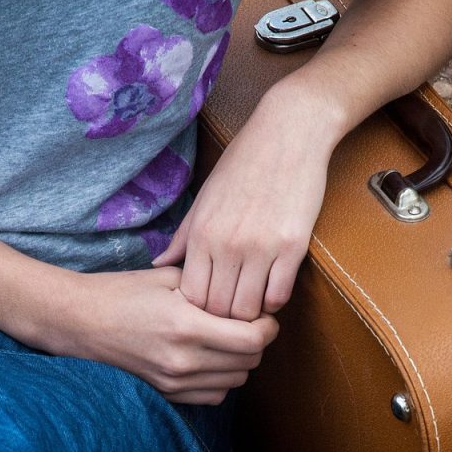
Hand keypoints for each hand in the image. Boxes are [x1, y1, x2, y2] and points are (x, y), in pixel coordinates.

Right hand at [13, 266, 278, 404]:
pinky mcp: (167, 395)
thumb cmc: (122, 293)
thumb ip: (212, 286)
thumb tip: (249, 294)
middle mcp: (183, 361)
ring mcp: (174, 382)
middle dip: (256, 342)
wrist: (78, 322)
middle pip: (250, 362)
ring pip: (236, 381)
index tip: (263, 315)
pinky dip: (221, 379)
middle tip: (247, 323)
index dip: (267, 326)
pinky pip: (214, 396)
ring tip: (226, 339)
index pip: (253, 339)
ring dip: (239, 362)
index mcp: (185, 326)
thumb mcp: (168, 277)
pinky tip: (208, 358)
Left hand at [152, 83, 342, 320]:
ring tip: (252, 303)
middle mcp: (227, 244)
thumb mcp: (205, 198)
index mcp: (202, 233)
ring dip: (250, 313)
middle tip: (231, 312)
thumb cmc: (243, 164)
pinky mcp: (293, 246)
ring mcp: (261, 247)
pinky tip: (272, 287)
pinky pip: (279, 294)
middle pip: (219, 309)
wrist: (288, 134)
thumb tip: (159, 263)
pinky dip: (274, 300)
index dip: (199, 309)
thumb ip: (183, 237)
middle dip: (223, 318)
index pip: (192, 297)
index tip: (209, 305)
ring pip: (248, 309)